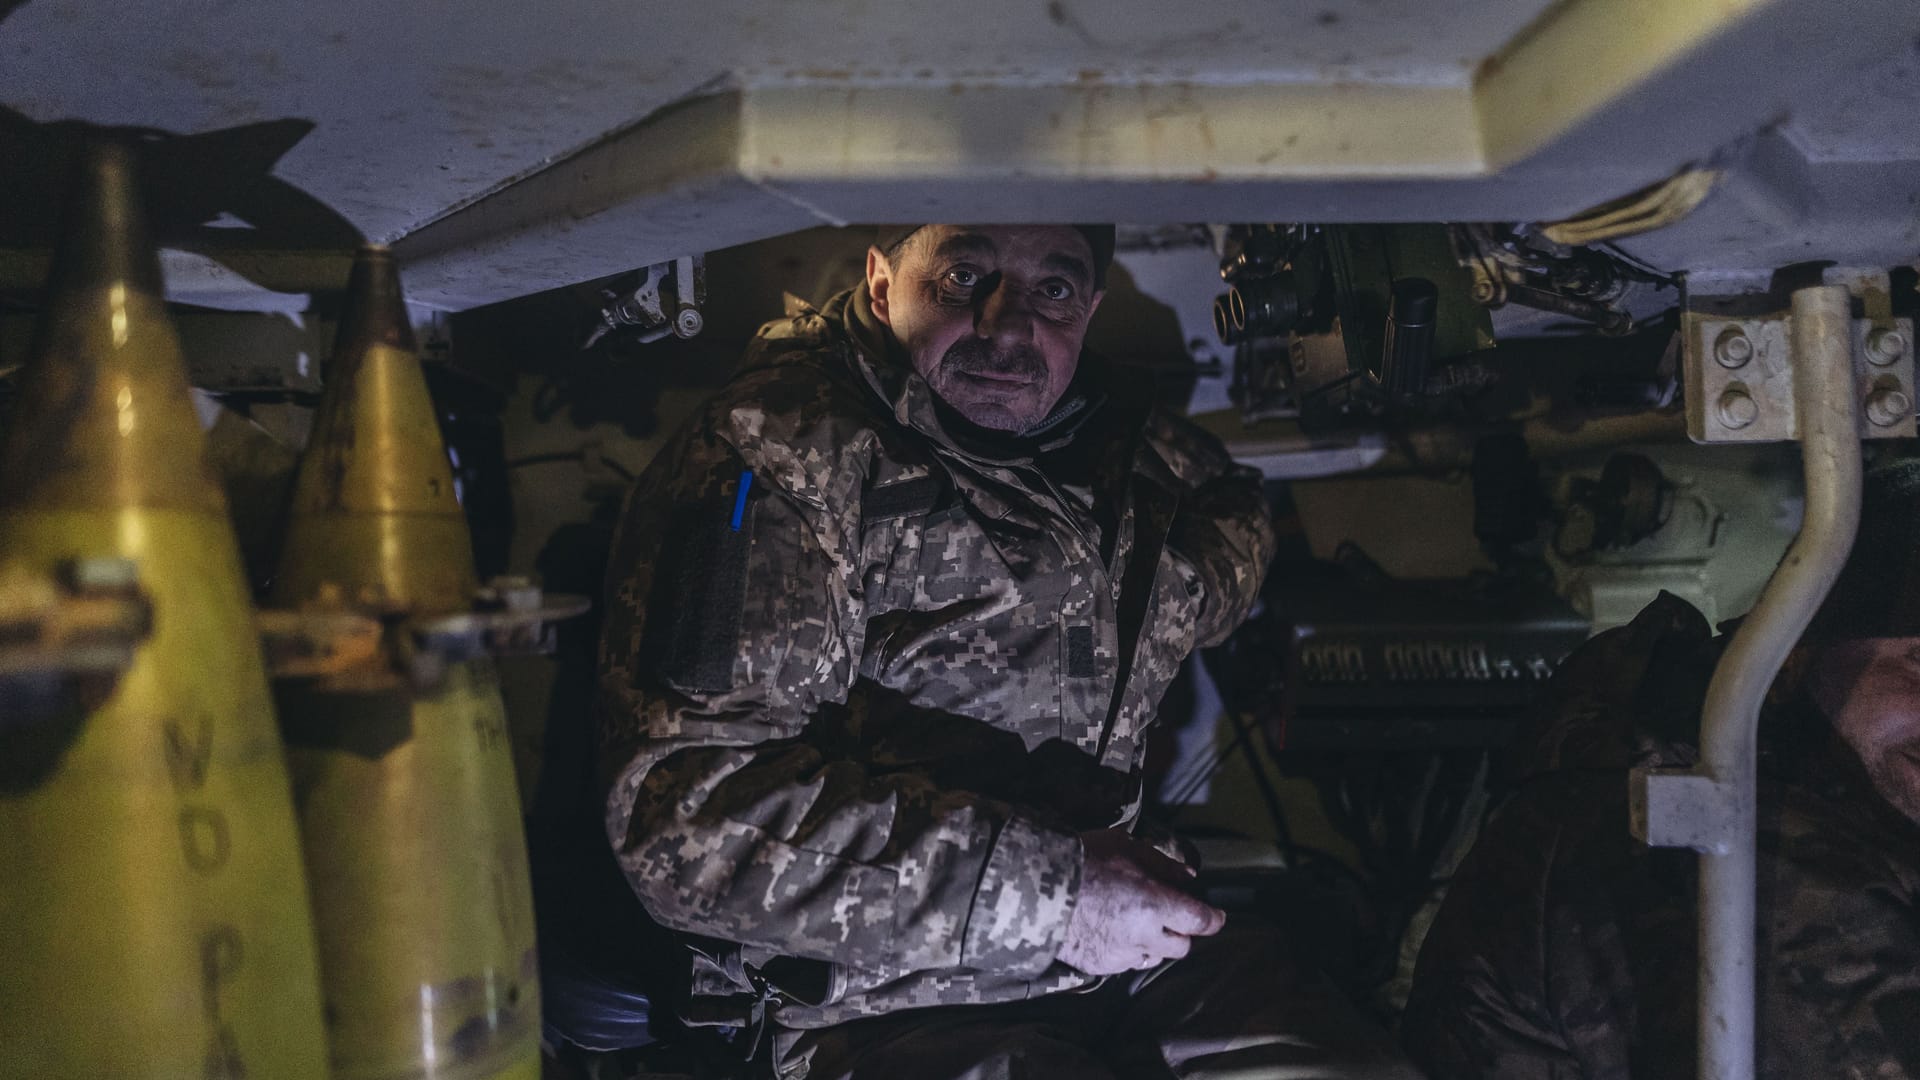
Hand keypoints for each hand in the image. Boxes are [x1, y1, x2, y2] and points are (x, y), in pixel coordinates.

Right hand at [1055, 828, 1225, 975]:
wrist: (1033, 886)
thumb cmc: (1082, 859)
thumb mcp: (1126, 847)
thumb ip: (1162, 864)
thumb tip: (1189, 876)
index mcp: (1154, 904)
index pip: (1200, 921)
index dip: (1212, 919)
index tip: (1216, 916)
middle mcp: (1143, 936)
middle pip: (1181, 946)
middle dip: (1181, 931)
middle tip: (1168, 913)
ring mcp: (1120, 955)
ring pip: (1153, 957)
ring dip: (1154, 942)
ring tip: (1136, 922)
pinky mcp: (1100, 966)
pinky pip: (1124, 962)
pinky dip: (1126, 948)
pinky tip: (1111, 930)